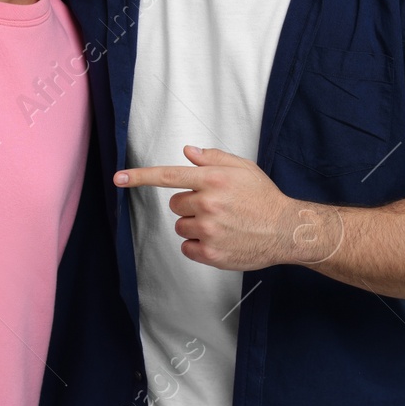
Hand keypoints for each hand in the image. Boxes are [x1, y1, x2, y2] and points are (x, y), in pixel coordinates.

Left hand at [114, 145, 343, 269]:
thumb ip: (212, 158)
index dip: (140, 177)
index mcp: (212, 179)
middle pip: (175, 203)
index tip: (118, 178)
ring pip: (181, 226)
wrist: (286, 230)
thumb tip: (187, 151)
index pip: (168, 176)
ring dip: (194, 225)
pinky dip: (198, 246)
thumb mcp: (242, 168)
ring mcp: (208, 230)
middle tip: (216, 207)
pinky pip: (187, 248)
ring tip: (221, 224)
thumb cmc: (264, 197)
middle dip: (190, 204)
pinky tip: (220, 240)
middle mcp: (207, 204)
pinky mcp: (210, 254)